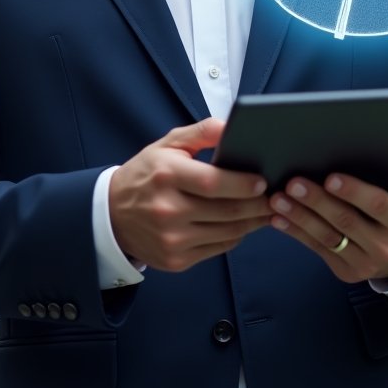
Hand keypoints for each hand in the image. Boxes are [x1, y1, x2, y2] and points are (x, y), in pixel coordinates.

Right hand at [109, 118, 270, 272]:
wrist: (111, 215)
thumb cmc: (146, 174)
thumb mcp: (168, 144)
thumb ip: (202, 132)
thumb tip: (233, 127)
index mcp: (166, 175)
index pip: (213, 183)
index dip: (243, 184)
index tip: (262, 181)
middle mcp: (168, 210)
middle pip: (226, 211)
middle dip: (257, 205)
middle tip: (275, 198)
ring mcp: (171, 239)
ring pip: (227, 233)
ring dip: (251, 222)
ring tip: (265, 210)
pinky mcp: (176, 260)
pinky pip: (217, 248)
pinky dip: (234, 236)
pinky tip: (242, 224)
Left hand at [268, 146, 387, 282]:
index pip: (376, 205)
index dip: (353, 192)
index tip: (330, 178)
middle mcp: (385, 246)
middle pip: (346, 221)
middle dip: (317, 201)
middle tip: (293, 182)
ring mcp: (363, 262)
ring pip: (327, 237)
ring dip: (300, 218)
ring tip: (277, 199)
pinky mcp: (345, 271)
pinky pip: (317, 249)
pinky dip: (295, 233)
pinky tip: (277, 218)